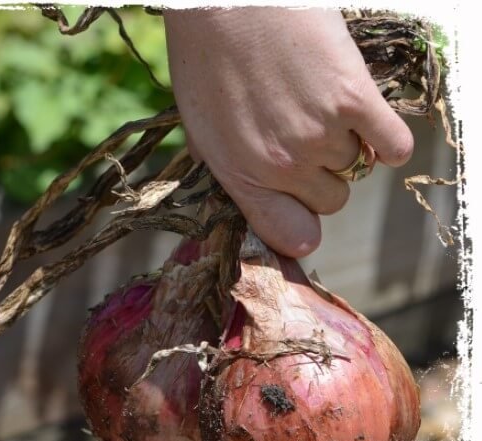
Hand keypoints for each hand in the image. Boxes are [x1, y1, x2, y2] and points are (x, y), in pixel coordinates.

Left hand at [164, 7, 413, 256]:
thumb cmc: (204, 55)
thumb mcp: (198, 125)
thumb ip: (227, 168)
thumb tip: (249, 199)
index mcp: (239, 175)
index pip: (289, 234)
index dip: (303, 227)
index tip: (306, 211)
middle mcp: (281, 165)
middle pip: (332, 201)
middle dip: (323, 177)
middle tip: (308, 139)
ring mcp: (318, 134)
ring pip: (357, 166)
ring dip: (347, 142)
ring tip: (321, 106)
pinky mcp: (352, 98)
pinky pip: (394, 145)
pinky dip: (388, 139)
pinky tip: (369, 121)